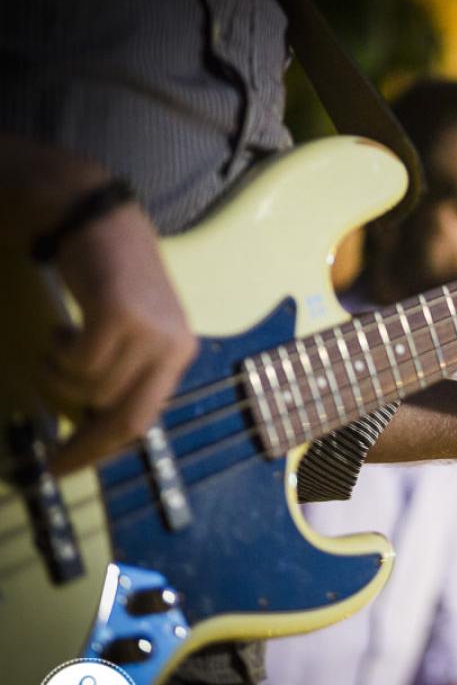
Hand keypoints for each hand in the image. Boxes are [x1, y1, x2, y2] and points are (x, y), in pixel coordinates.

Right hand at [43, 204, 196, 473]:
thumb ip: (125, 371)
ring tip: (57, 346)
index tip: (70, 465)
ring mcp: (149, 331)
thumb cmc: (111, 275)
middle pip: (126, 417)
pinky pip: (80, 361)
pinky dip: (59, 354)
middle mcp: (172, 346)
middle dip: (85, 443)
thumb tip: (96, 428)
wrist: (99, 218)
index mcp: (178, 354)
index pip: (145, 419)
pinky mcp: (120, 314)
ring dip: (62, 377)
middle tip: (51, 456)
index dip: (105, 449)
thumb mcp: (131, 329)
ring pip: (93, 389)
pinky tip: (60, 330)